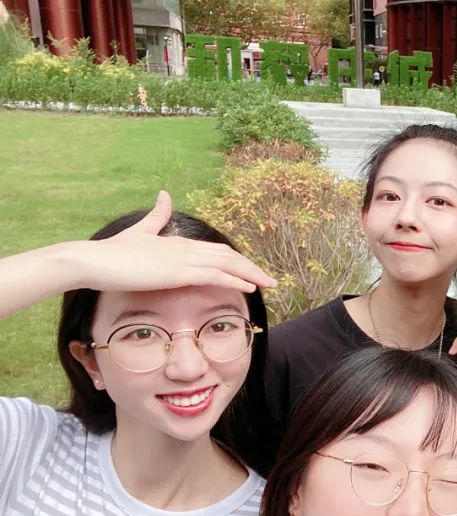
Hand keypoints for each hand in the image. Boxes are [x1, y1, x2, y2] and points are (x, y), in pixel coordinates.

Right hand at [79, 191, 275, 292]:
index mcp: (179, 242)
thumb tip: (164, 193)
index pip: (217, 250)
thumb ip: (155, 216)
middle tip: (271, 279)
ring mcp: (183, 259)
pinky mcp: (178, 272)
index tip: (253, 271)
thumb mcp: (139, 232)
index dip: (238, 260)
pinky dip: (235, 280)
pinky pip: (215, 275)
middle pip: (228, 255)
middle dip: (252, 268)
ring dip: (251, 274)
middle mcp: (186, 248)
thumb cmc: (112, 253)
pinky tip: (250, 287)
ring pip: (227, 264)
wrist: (92, 260)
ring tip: (269, 284)